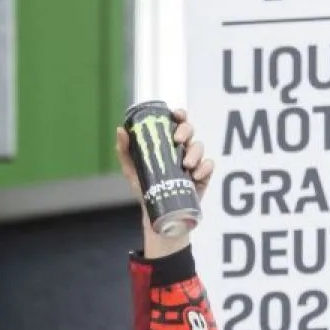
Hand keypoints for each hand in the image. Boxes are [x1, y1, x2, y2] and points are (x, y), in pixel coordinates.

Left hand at [114, 107, 213, 257]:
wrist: (156, 215)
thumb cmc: (145, 187)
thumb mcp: (131, 169)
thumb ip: (124, 151)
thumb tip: (120, 129)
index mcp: (167, 143)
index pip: (176, 122)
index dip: (179, 115)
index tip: (176, 115)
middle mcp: (181, 149)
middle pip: (190, 130)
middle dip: (186, 131)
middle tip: (177, 140)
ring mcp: (193, 162)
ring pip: (200, 147)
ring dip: (195, 152)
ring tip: (186, 164)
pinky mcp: (202, 177)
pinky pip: (209, 166)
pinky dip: (205, 167)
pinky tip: (196, 175)